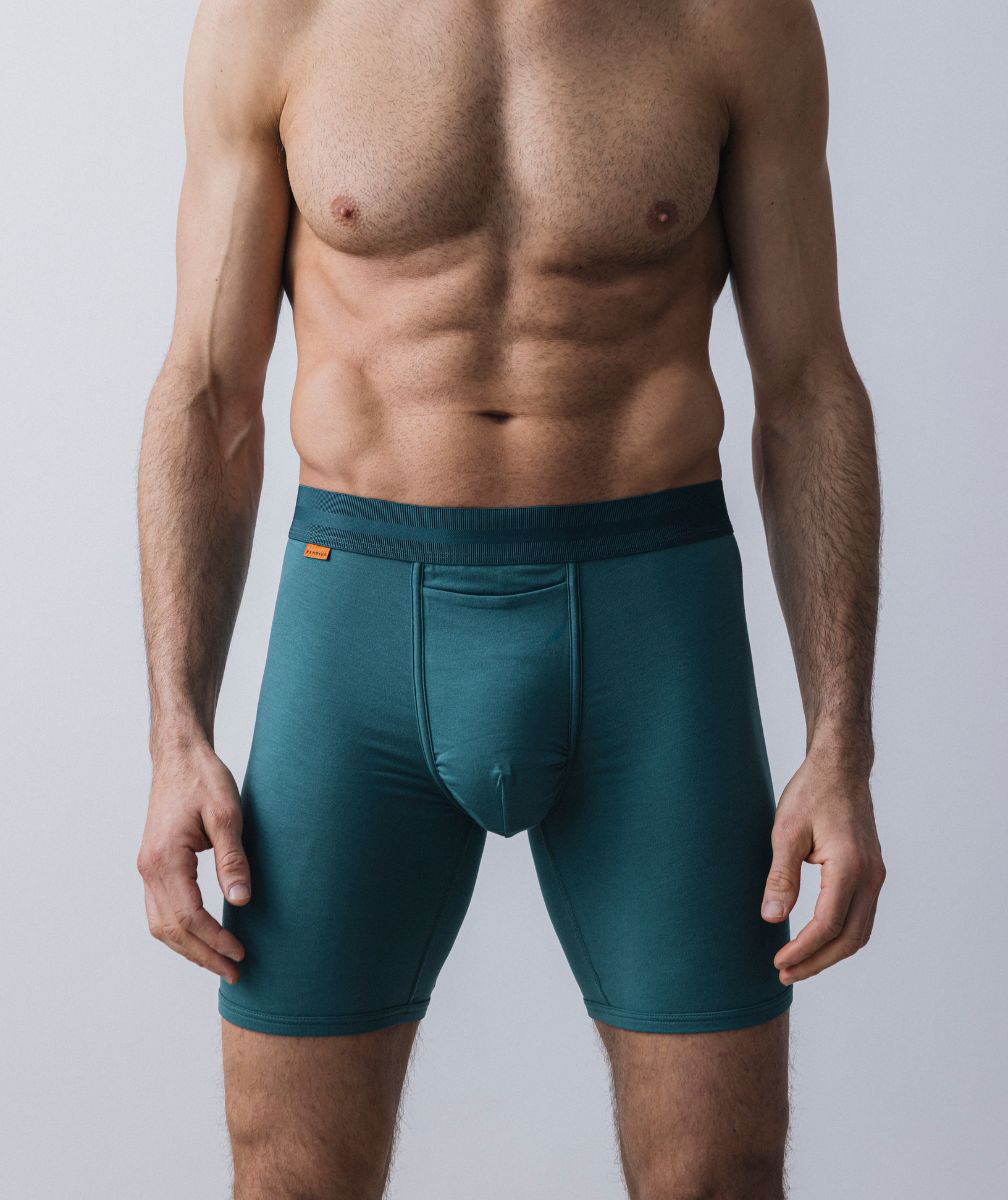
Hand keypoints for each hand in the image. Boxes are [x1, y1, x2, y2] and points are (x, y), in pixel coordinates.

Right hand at [137, 742, 250, 983]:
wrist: (179, 756)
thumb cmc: (204, 779)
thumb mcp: (227, 813)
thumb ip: (233, 858)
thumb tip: (241, 901)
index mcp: (165, 858)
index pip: (189, 915)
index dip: (215, 939)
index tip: (240, 953)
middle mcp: (149, 869)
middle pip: (171, 929)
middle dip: (203, 954)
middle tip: (235, 971)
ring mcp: (147, 868)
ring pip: (161, 925)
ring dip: (189, 948)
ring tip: (221, 962)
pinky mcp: (153, 865)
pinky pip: (161, 910)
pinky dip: (180, 931)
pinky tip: (203, 938)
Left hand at [760, 740, 885, 983]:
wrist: (841, 769)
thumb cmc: (811, 793)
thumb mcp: (786, 831)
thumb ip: (781, 876)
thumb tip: (771, 917)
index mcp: (850, 867)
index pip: (827, 924)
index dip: (803, 949)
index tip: (778, 962)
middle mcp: (870, 876)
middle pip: (849, 938)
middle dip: (817, 961)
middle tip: (785, 973)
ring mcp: (875, 876)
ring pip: (860, 932)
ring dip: (830, 953)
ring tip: (798, 965)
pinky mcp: (871, 873)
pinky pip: (861, 917)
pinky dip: (841, 936)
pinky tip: (817, 941)